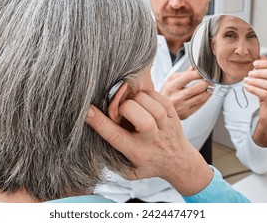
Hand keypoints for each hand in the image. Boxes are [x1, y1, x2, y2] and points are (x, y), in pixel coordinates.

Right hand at [85, 90, 212, 195]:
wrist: (179, 162)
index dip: (99, 122)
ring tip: (133, 106)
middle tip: (121, 111)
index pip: (115, 135)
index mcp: (137, 152)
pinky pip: (156, 95)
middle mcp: (151, 138)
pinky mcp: (172, 113)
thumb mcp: (128, 171)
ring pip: (145, 101)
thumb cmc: (148, 164)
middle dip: (122, 107)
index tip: (87, 110)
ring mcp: (164, 124)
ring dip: (135, 99)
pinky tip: (143, 102)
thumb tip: (89, 138)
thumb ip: (110, 158)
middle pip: (133, 112)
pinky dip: (146, 94)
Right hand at [160, 67, 211, 118]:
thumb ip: (184, 74)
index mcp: (171, 87)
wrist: (161, 109)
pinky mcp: (187, 114)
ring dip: (209, 90)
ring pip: (201, 97)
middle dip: (207, 82)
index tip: (204, 71)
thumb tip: (196, 67)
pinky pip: (200, 105)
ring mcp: (182, 107)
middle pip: (197, 88)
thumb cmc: (167, 93)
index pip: (188, 77)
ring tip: (210, 86)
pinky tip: (207, 94)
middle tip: (210, 79)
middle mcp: (176, 97)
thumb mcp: (171, 81)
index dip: (199, 73)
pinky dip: (206, 98)